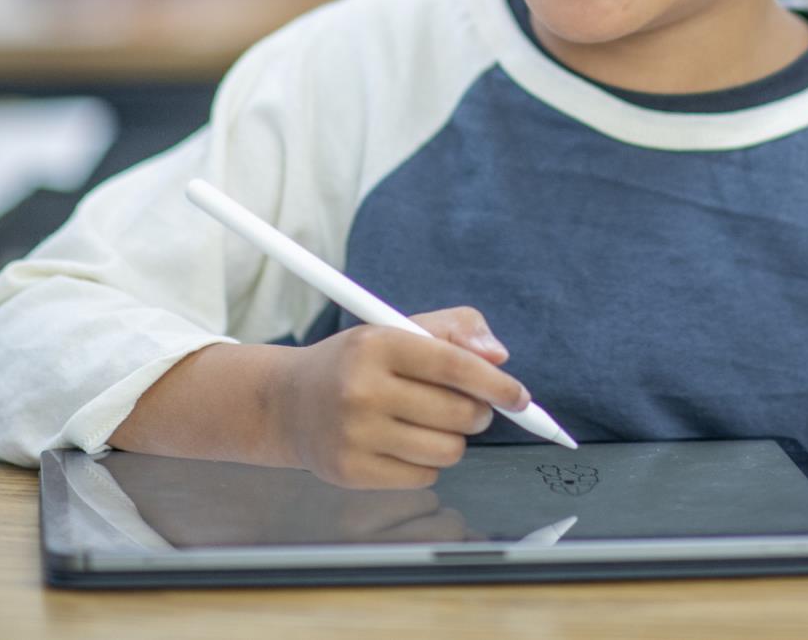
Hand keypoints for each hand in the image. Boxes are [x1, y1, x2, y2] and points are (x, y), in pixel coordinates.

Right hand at [275, 306, 530, 489]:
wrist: (287, 402)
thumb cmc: (356, 363)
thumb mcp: (397, 329)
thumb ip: (454, 330)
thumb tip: (499, 356)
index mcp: (378, 344)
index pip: (454, 365)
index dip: (497, 384)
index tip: (520, 397)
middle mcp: (362, 389)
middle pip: (459, 414)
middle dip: (477, 413)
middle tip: (469, 408)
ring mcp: (353, 434)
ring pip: (447, 451)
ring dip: (452, 440)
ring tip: (429, 425)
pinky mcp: (349, 471)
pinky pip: (423, 478)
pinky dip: (426, 464)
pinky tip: (402, 445)